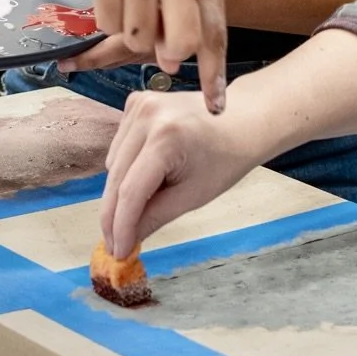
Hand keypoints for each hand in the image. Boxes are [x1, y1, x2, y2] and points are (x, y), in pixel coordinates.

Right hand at [59, 0, 226, 112]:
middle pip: (180, 43)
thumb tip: (176, 58)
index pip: (214, 30)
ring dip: (131, 30)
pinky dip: (106, 15)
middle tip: (159, 45)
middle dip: (169, 54)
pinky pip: (105, 20)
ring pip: (137, 35)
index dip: (215, 73)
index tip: (218, 105)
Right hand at [99, 89, 263, 255]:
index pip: (131, 192)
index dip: (120, 227)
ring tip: (143, 205)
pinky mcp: (137, 101)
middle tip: (116, 246)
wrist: (243, 119)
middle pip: (116, 178)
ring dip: (119, 191)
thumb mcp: (193, 195)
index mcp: (166, 138)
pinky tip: (146, 172)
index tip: (118, 254)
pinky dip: (125, 165)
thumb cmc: (226, 158)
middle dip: (113, 216)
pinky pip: (119, 145)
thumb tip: (124, 242)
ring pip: (113, 163)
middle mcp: (147, 115)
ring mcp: (140, 104)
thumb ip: (154, 218)